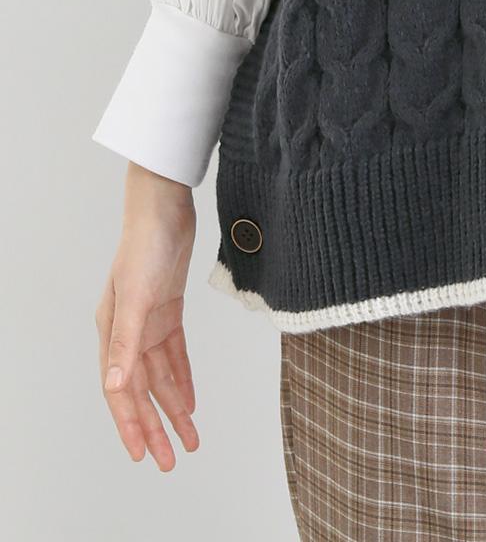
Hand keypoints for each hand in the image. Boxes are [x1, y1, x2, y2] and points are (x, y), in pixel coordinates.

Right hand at [95, 161, 199, 469]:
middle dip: (156, 426)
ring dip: (174, 407)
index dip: (130, 425)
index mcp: (112, 333)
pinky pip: (174, 354)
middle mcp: (127, 332)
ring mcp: (147, 321)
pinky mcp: (167, 309)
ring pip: (160, 376)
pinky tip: (191, 399)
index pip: (120, 392)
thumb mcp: (136, 296)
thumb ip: (125, 343)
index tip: (142, 456)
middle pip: (141, 390)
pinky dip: (182, 377)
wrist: (164, 207)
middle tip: (171, 460)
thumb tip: (115, 387)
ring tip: (189, 437)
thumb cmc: (145, 246)